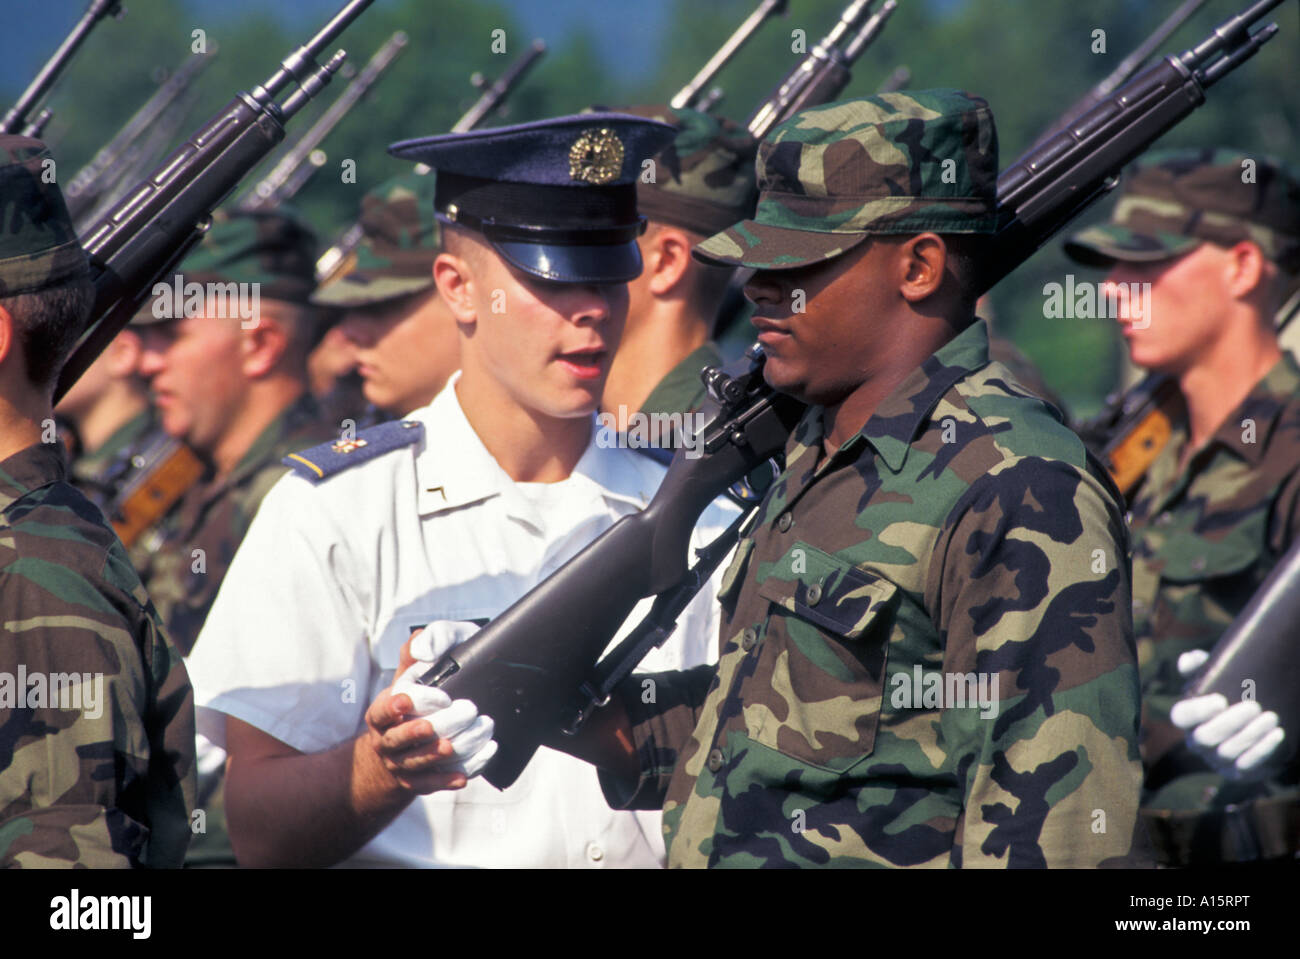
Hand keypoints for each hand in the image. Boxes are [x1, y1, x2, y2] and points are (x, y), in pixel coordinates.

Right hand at [390, 621, 496, 778]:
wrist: (412, 736)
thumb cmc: (420, 692)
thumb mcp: (419, 666)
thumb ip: (422, 648)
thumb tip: (420, 643)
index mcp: (381, 713)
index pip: (380, 712)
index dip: (391, 706)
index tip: (407, 699)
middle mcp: (386, 741)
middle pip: (397, 740)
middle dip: (420, 731)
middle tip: (450, 717)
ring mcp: (401, 764)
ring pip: (416, 764)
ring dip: (437, 754)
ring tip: (456, 744)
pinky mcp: (418, 782)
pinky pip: (430, 785)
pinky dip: (446, 780)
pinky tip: (464, 776)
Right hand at [1170, 650, 1286, 779]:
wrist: (1255, 720)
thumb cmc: (1231, 693)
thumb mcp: (1215, 676)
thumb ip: (1199, 665)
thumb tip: (1187, 659)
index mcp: (1188, 718)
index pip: (1180, 717)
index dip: (1198, 711)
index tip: (1221, 700)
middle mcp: (1197, 742)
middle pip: (1205, 738)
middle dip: (1230, 723)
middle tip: (1255, 707)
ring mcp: (1216, 759)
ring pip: (1228, 752)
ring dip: (1251, 735)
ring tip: (1271, 717)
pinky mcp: (1237, 772)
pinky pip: (1247, 766)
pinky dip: (1262, 749)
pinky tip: (1277, 734)